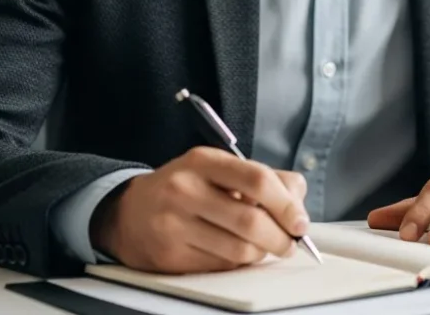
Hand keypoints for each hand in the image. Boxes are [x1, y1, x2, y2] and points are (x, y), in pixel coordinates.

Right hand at [90, 147, 308, 272]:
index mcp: (204, 161)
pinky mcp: (169, 256)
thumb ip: (265, 179)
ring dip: (261, 253)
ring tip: (263, 247)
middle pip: (251, 220)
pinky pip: (220, 267)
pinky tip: (234, 253)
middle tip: (290, 243)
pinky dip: (238, 264)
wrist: (128, 212)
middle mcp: (185, 190)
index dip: (287, 204)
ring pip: (239, 250)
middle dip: (281, 237)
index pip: (258, 180)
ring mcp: (174, 224)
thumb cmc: (186, 188)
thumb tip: (298, 205)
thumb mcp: (220, 169)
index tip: (300, 222)